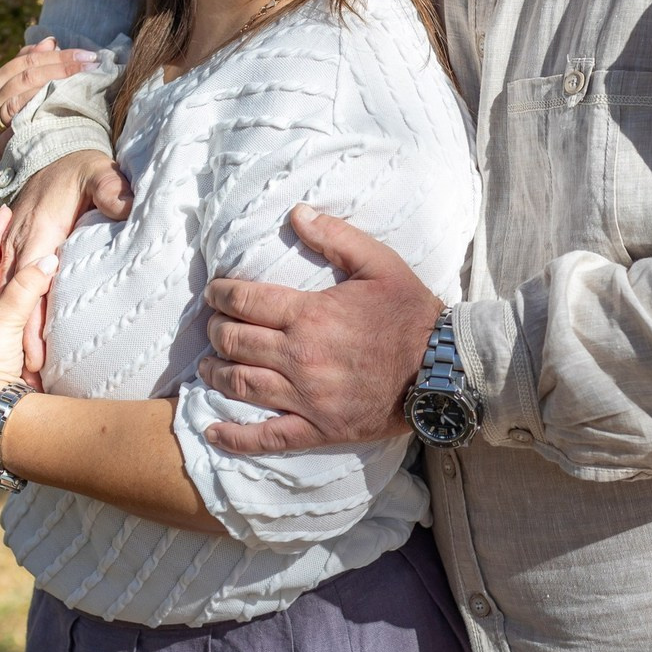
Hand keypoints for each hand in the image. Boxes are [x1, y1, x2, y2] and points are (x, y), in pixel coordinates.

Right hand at [0, 37, 100, 193]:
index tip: (89, 56)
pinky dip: (41, 121)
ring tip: (86, 83)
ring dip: (54, 89)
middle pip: (24, 79)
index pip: (26, 63)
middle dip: (61, 67)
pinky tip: (66, 115)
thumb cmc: (13, 136)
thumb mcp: (13, 102)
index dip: (58, 57)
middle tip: (93, 64)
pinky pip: (20, 134)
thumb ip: (27, 72)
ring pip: (19, 101)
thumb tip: (49, 40)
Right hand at [0, 149, 133, 373]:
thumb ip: (112, 188)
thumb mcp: (99, 171)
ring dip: (11, 332)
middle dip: (19, 338)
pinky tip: (21, 344)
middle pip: (14, 298)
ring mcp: (12, 248)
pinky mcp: (14, 252)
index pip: (33, 282)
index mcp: (41, 229)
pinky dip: (11, 315)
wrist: (53, 154)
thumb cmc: (82, 169)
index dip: (32, 320)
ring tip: (25, 372)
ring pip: (5, 296)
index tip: (37, 354)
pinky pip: (7, 287)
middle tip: (30, 377)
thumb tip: (125, 207)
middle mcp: (20, 242)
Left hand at [0, 206, 57, 446]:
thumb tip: (48, 258)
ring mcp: (5, 335)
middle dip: (10, 252)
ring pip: (20, 297)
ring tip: (47, 254)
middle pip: (0, 276)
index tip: (4, 209)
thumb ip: (24, 290)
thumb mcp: (1, 322)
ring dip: (32, 277)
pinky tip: (59, 297)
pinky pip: (37, 318)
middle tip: (23, 226)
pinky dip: (47, 303)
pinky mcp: (23, 350)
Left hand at [199, 204, 441, 454]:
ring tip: (208, 365)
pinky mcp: (319, 428)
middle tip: (214, 325)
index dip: (221, 294)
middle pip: (235, 342)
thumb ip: (336, 236)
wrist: (442, 368)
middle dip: (216, 330)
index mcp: (310, 315)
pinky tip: (213, 432)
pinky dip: (235, 437)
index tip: (214, 292)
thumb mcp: (380, 263)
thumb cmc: (411, 313)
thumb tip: (296, 213)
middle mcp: (300, 357)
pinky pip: (267, 437)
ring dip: (215, 373)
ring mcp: (307, 397)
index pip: (246, 301)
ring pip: (241, 385)